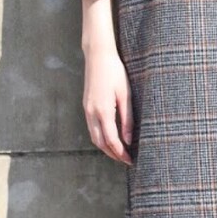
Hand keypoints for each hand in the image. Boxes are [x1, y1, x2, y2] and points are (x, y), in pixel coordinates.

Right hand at [82, 44, 133, 164]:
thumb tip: (128, 140)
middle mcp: (91, 113)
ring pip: (94, 136)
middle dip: (112, 154)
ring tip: (119, 152)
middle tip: (126, 160)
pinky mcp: (86, 106)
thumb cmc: (115, 72)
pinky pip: (91, 128)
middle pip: (100, 143)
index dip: (121, 153)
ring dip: (105, 147)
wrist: (97, 57)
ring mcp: (86, 109)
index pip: (112, 140)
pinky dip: (100, 137)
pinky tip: (109, 138)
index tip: (131, 160)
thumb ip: (127, 119)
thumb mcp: (126, 95)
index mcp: (103, 111)